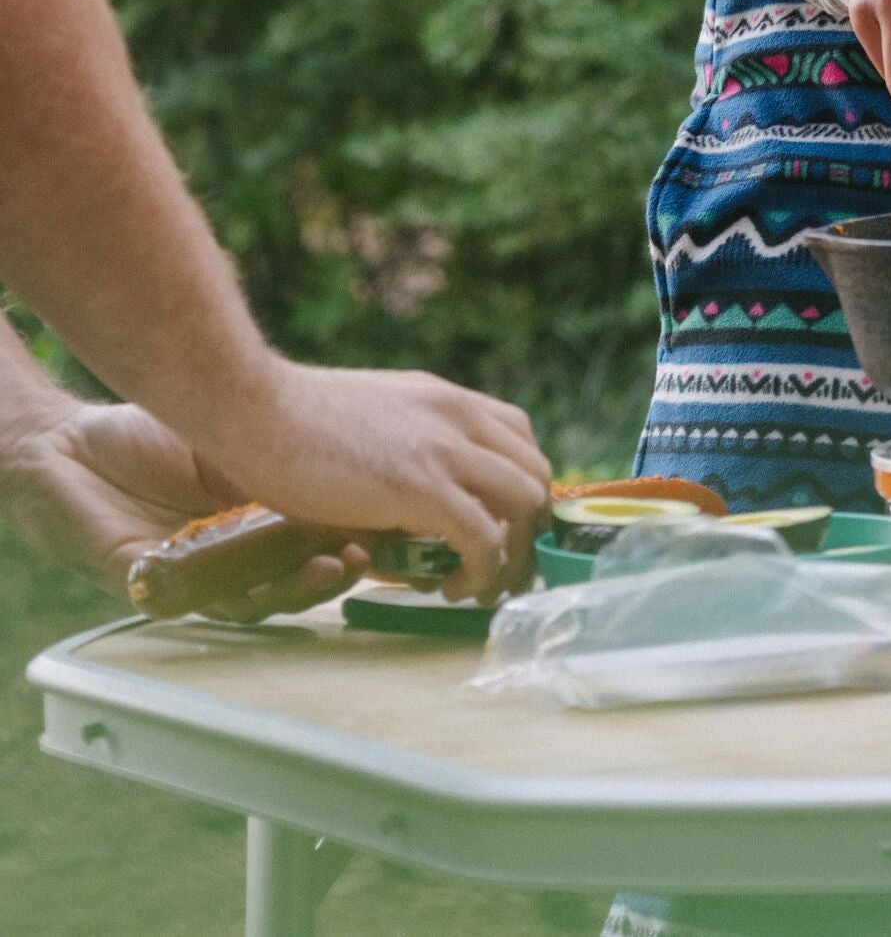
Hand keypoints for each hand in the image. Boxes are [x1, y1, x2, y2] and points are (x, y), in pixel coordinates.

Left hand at [1, 395, 366, 617]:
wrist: (65, 445)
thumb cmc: (147, 430)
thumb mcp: (231, 430)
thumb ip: (282, 446)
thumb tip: (367, 440)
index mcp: (254, 514)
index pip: (319, 536)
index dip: (361, 535)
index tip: (397, 518)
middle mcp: (233, 551)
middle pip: (303, 574)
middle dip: (345, 568)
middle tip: (380, 553)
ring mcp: (201, 575)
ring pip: (269, 598)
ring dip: (312, 587)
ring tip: (346, 564)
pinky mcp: (164, 589)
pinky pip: (220, 603)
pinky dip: (261, 592)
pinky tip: (290, 572)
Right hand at [198, 361, 551, 603]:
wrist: (257, 410)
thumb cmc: (295, 423)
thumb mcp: (374, 423)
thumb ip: (407, 452)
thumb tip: (417, 509)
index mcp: (447, 400)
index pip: (520, 439)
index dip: (520, 489)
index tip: (500, 529)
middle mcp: (459, 416)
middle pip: (536, 473)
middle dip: (528, 527)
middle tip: (497, 568)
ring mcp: (445, 448)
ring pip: (526, 501)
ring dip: (512, 552)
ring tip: (476, 584)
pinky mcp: (422, 487)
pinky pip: (484, 537)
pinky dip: (481, 571)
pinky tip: (450, 587)